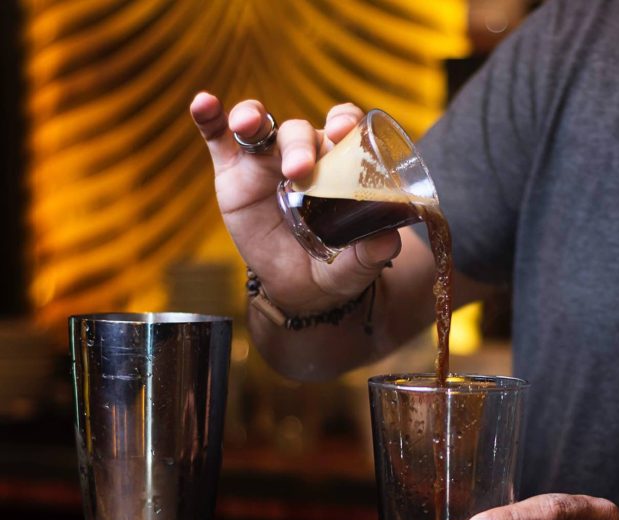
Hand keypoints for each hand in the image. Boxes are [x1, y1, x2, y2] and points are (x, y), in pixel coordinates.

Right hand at [189, 92, 401, 313]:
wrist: (300, 289)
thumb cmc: (335, 265)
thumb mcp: (356, 266)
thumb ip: (371, 253)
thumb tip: (388, 241)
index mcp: (340, 165)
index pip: (345, 127)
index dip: (344, 121)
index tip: (343, 130)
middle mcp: (305, 154)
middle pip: (300, 132)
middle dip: (299, 146)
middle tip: (299, 172)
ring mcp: (265, 161)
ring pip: (260, 125)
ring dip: (252, 116)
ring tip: (248, 124)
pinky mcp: (233, 172)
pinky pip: (218, 138)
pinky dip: (210, 118)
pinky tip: (203, 103)